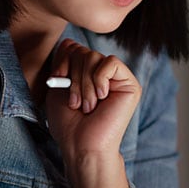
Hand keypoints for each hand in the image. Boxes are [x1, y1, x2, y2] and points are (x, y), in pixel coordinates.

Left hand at [44, 39, 141, 187]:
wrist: (83, 145)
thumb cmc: (69, 123)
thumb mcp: (59, 87)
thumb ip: (64, 62)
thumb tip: (69, 41)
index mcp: (86, 73)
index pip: (73, 47)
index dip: (63, 60)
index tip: (57, 80)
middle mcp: (103, 73)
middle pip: (83, 51)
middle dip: (73, 76)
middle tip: (75, 102)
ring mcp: (117, 78)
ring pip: (94, 57)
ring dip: (84, 84)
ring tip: (87, 105)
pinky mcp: (130, 84)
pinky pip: (110, 63)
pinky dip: (99, 80)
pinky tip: (102, 97)